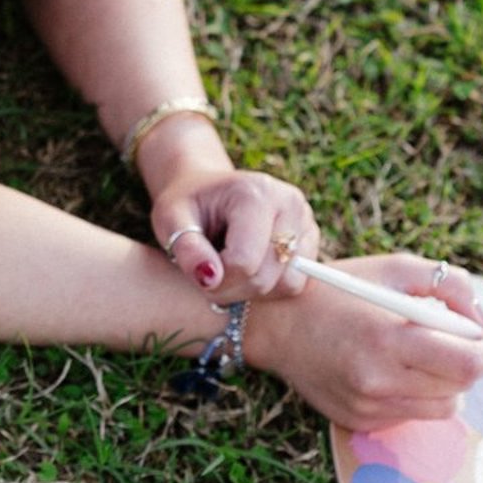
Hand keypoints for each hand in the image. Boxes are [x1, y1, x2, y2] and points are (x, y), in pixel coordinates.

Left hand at [148, 166, 320, 301]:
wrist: (209, 192)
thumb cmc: (187, 205)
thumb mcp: (170, 220)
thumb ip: (186, 248)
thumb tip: (209, 278)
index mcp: (255, 192)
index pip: (243, 263)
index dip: (215, 280)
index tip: (198, 269)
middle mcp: (290, 202)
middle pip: (265, 278)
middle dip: (231, 289)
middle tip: (209, 273)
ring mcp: (306, 220)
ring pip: (286, 286)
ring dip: (252, 290)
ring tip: (229, 268)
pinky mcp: (312, 238)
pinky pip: (295, 284)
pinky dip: (270, 286)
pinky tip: (249, 268)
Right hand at [240, 250, 482, 429]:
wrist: (275, 326)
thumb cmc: (338, 291)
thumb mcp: (393, 268)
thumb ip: (447, 285)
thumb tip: (480, 319)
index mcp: (389, 339)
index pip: (467, 364)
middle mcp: (379, 381)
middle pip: (459, 387)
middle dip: (469, 362)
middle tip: (459, 339)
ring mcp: (369, 407)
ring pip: (442, 407)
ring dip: (445, 381)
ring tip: (422, 353)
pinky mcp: (360, 422)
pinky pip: (412, 414)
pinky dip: (416, 392)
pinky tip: (392, 368)